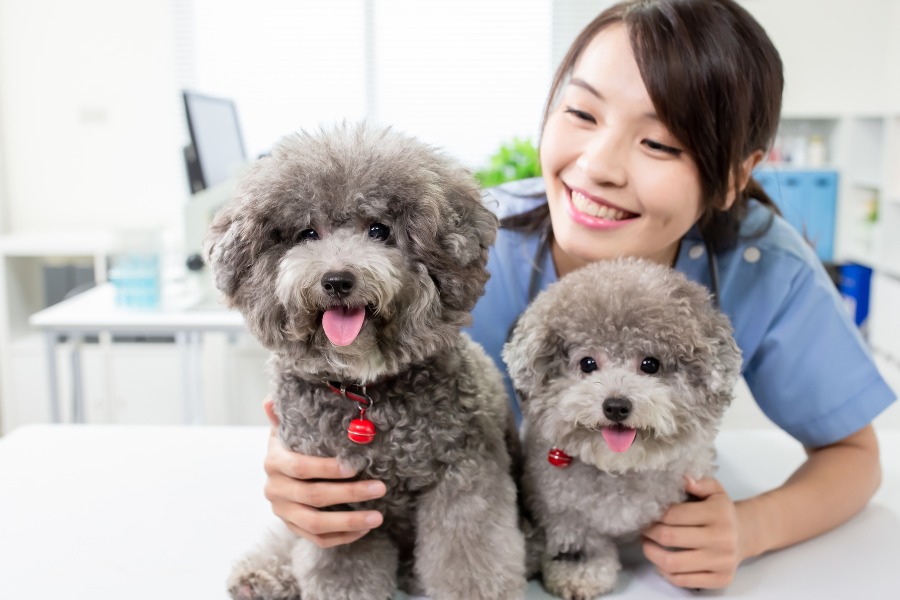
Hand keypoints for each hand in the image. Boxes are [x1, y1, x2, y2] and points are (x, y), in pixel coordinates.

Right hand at [262, 398, 385, 547]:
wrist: (277, 475)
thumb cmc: (290, 446)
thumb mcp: (284, 430)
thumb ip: (281, 416)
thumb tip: (270, 399)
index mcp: (274, 462)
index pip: (300, 468)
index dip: (326, 469)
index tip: (354, 467)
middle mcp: (275, 490)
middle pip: (314, 497)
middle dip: (350, 494)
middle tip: (380, 488)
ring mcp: (284, 513)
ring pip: (316, 524)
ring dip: (350, 522)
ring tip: (378, 517)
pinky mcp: (293, 528)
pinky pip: (318, 539)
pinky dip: (342, 537)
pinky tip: (364, 529)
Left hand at [641, 477, 749, 588]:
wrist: (746, 534)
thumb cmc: (722, 511)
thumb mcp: (715, 490)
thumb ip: (699, 482)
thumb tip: (683, 478)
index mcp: (718, 514)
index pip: (674, 514)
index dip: (655, 514)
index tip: (646, 513)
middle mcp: (722, 539)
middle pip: (670, 537)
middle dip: (649, 532)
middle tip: (643, 528)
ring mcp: (721, 562)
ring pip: (673, 563)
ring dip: (652, 554)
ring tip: (647, 544)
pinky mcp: (720, 580)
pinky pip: (683, 581)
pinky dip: (665, 572)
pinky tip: (660, 561)